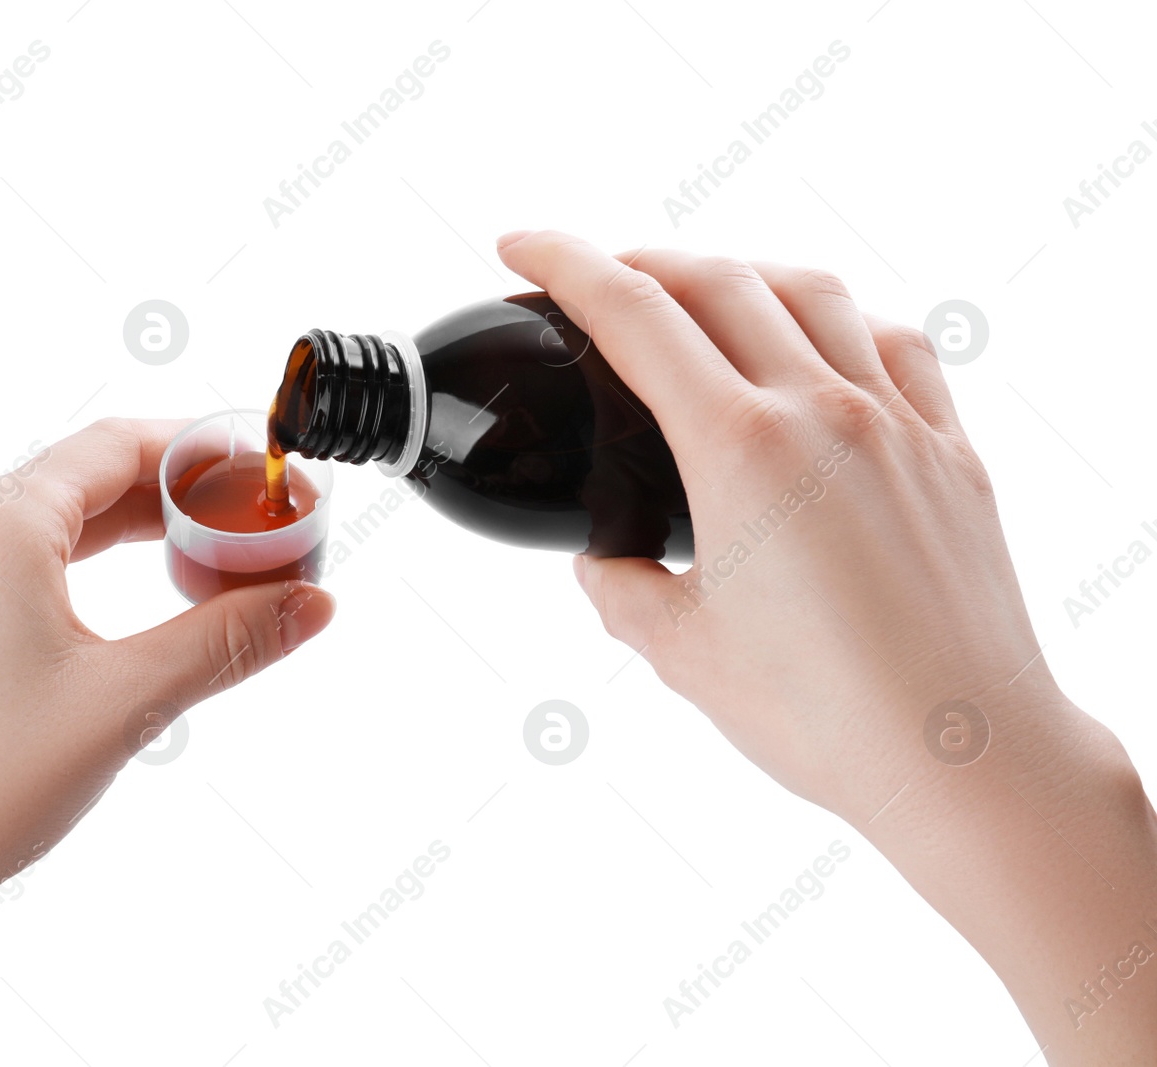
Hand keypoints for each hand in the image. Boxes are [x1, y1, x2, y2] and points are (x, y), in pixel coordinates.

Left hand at [0, 417, 334, 1064]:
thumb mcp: (126, 702)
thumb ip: (228, 639)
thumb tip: (311, 603)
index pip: (122, 445)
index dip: (206, 452)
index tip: (266, 474)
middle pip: (86, 480)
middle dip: (177, 502)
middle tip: (253, 533)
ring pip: (44, 525)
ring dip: (127, 538)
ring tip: (200, 571)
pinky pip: (2, 565)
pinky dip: (72, 571)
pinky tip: (110, 611)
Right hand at [496, 231, 1156, 1064]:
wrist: (962, 756)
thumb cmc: (826, 717)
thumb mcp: (684, 654)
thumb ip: (622, 589)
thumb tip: (603, 562)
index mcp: (742, 451)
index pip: (633, 314)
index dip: (563, 261)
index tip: (520, 242)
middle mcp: (823, 413)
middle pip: (716, 279)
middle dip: (639, 259)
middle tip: (597, 277)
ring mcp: (897, 424)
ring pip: (812, 291)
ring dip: (740, 272)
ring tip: (702, 296)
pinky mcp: (951, 453)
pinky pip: (898, 345)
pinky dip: (843, 320)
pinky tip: (821, 345)